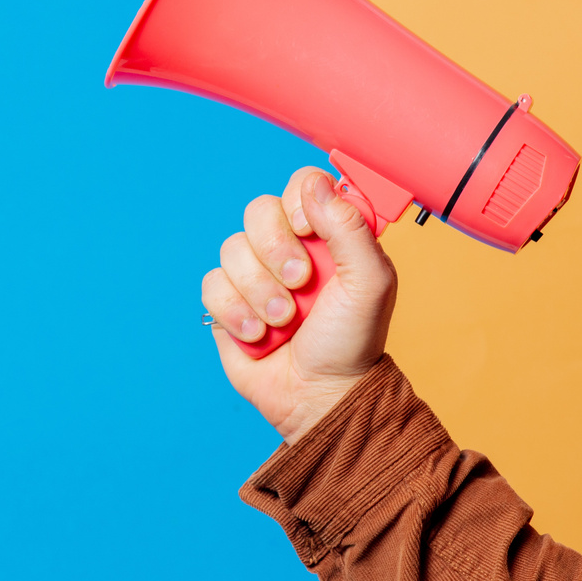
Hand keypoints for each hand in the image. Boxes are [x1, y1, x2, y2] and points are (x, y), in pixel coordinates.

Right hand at [201, 167, 397, 442]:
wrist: (319, 396)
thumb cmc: (352, 342)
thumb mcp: (370, 283)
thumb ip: (350, 227)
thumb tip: (316, 186)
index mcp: (327, 234)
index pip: (302, 185)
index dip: (298, 201)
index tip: (309, 231)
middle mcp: (289, 246)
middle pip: (258, 210)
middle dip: (276, 250)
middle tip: (300, 284)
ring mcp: (255, 273)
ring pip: (232, 249)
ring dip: (259, 290)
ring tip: (283, 321)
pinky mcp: (228, 302)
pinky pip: (211, 284)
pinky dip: (235, 312)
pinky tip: (259, 335)